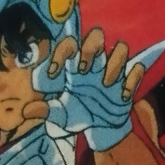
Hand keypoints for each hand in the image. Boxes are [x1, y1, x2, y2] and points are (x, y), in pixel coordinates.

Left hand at [43, 28, 146, 151]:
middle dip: (90, 49)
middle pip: (96, 35)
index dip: (60, 53)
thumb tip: (27, 111)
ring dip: (113, 64)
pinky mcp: (129, 80)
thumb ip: (46, 111)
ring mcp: (114, 69)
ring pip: (120, 48)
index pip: (68, 43)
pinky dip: (132, 80)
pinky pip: (137, 69)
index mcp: (74, 64)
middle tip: (83, 72)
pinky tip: (124, 96)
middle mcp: (95, 61)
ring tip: (105, 85)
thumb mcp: (60, 115)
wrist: (102, 128)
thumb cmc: (78, 113)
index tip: (52, 74)